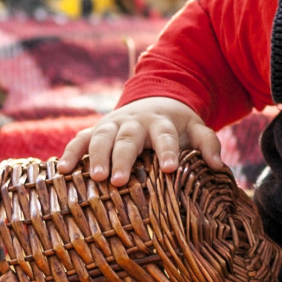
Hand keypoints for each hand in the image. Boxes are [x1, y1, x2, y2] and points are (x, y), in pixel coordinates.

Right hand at [58, 97, 223, 185]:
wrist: (155, 100)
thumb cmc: (177, 126)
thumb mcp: (197, 129)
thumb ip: (208, 144)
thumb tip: (218, 167)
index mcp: (161, 123)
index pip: (165, 137)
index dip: (167, 151)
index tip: (169, 168)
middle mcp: (135, 122)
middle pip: (128, 139)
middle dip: (123, 159)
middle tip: (119, 181)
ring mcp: (113, 125)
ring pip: (102, 137)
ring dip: (97, 156)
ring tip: (96, 178)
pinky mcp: (96, 130)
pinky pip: (81, 139)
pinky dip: (72, 152)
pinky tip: (63, 170)